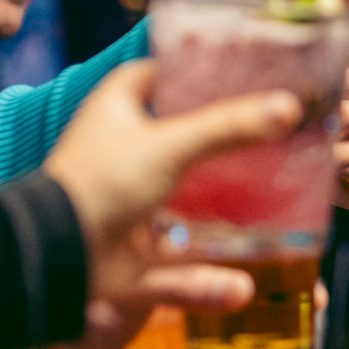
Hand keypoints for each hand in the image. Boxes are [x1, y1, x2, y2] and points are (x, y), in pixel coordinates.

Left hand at [41, 61, 301, 301]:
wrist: (60, 256)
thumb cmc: (102, 183)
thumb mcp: (171, 145)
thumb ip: (229, 128)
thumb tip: (288, 108)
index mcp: (115, 110)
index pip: (154, 76)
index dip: (189, 72)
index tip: (232, 75)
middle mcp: (119, 152)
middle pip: (175, 137)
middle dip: (216, 141)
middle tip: (263, 136)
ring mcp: (126, 201)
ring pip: (181, 198)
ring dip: (217, 204)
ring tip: (266, 199)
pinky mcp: (132, 247)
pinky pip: (177, 259)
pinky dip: (206, 268)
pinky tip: (244, 276)